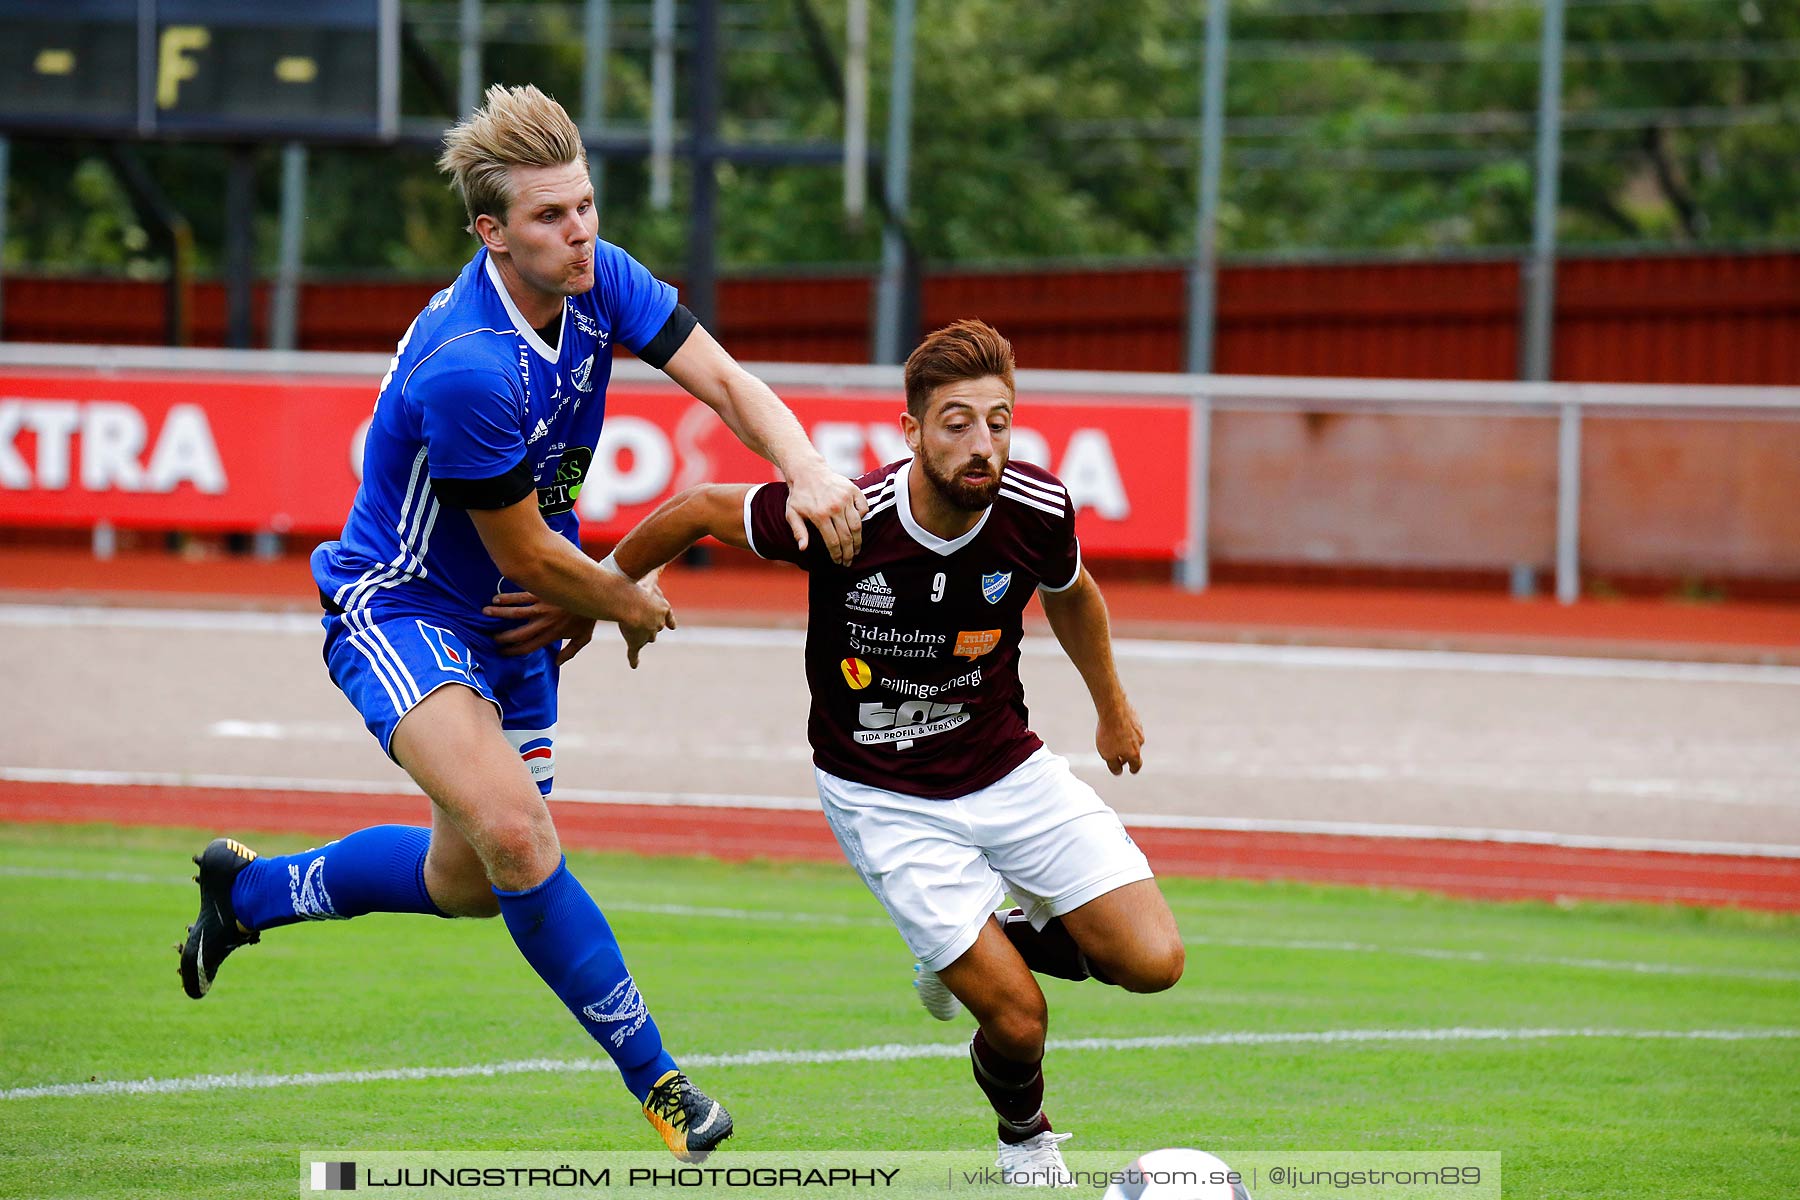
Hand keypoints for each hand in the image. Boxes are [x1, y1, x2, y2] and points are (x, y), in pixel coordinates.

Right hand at [483, 592, 597, 664]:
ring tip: (485, 614)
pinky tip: (497, 599)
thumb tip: (557, 663)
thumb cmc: (588, 617)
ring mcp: (542, 608)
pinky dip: (508, 598)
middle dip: (503, 637)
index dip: (513, 651)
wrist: (596, 595)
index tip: (502, 652)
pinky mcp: (542, 594)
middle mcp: (544, 623)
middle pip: (518, 633)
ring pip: (516, 613)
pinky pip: (521, 597)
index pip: (529, 647)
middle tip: (490, 638)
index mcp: (552, 635)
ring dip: (499, 614)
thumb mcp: (583, 638)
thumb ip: (570, 652)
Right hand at [617, 568, 676, 668]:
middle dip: (652, 628)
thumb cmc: (639, 589)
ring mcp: (647, 633)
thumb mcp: (650, 577)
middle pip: (656, 628)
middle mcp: (657, 623)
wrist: (632, 605)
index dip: (668, 620)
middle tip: (649, 630)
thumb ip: (656, 570)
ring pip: (646, 637)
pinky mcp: (636, 642)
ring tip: (638, 641)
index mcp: (662, 608)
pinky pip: (634, 653)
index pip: (667, 615)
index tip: (672, 625)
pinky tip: (634, 665)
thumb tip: (662, 559)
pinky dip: (634, 658)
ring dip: (643, 638)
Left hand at [785, 462, 866, 565]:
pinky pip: (863, 508)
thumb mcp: (791, 513)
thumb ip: (798, 531)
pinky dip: (862, 518)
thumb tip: (803, 548)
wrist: (807, 471)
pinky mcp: (853, 490)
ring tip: (856, 549)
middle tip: (849, 561)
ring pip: (857, 525)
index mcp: (819, 515)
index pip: (833, 541)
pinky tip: (857, 527)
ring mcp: (845, 498)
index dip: (837, 554)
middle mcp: (834, 507)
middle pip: (847, 536)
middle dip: (849, 552)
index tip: (839, 561)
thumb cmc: (799, 495)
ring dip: (858, 540)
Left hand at [1095, 701, 1143, 775]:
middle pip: (1134, 752)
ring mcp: (1139, 729)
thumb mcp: (1108, 755)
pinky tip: (1114, 726)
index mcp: (1135, 753)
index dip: (1133, 769)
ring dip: (1125, 740)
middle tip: (1118, 755)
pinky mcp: (1135, 718)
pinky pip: (1129, 726)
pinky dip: (1124, 728)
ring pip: (1132, 738)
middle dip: (1127, 755)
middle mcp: (1140, 742)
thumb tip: (1118, 771)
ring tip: (1113, 737)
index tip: (1131, 770)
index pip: (1136, 765)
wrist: (1113, 710)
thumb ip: (1114, 765)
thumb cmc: (1109, 734)